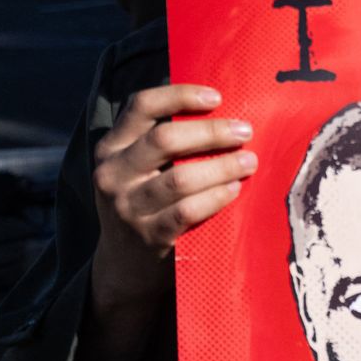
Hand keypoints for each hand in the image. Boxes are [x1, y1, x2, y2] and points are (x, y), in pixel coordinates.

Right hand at [91, 84, 254, 315]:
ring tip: (249, 162)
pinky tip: (235, 189)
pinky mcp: (148, 235)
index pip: (140, 106)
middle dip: (212, 132)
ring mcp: (127, 207)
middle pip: (165, 139)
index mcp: (111, 147)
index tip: (217, 98)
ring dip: (222, 166)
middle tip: (245, 132)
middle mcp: (112, 174)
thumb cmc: (146, 201)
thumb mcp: (139, 168)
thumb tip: (222, 107)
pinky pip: (187, 211)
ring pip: (180, 178)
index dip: (180, 95)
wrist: (125, 265)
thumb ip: (164, 140)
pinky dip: (216, 197)